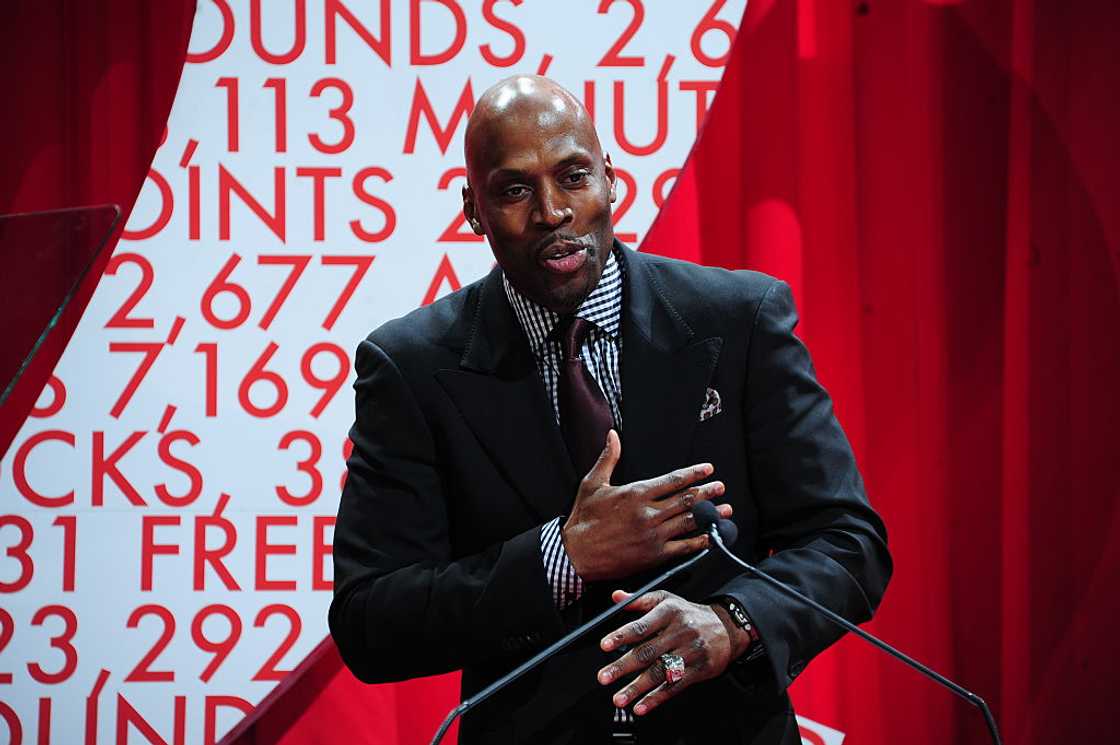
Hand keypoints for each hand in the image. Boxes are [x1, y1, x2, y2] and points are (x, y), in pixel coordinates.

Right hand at [561, 431, 731, 581]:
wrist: (576, 554)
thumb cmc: (583, 519)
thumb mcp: (592, 483)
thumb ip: (608, 458)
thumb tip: (612, 435)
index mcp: (636, 493)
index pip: (673, 480)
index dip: (693, 473)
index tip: (708, 469)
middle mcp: (648, 513)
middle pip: (686, 499)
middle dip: (707, 492)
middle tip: (721, 487)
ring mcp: (653, 535)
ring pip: (688, 521)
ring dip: (709, 515)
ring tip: (725, 509)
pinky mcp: (654, 554)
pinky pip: (683, 547)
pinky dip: (700, 542)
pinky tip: (711, 537)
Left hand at [597, 590, 750, 715]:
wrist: (727, 628)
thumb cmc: (690, 614)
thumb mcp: (667, 599)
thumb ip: (639, 600)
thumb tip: (616, 597)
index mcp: (669, 612)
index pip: (642, 625)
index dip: (622, 636)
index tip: (605, 645)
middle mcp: (680, 632)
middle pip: (647, 652)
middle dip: (623, 666)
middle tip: (604, 677)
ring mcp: (690, 652)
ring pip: (660, 672)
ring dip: (637, 688)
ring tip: (619, 698)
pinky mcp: (699, 670)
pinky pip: (675, 686)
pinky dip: (656, 698)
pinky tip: (642, 706)